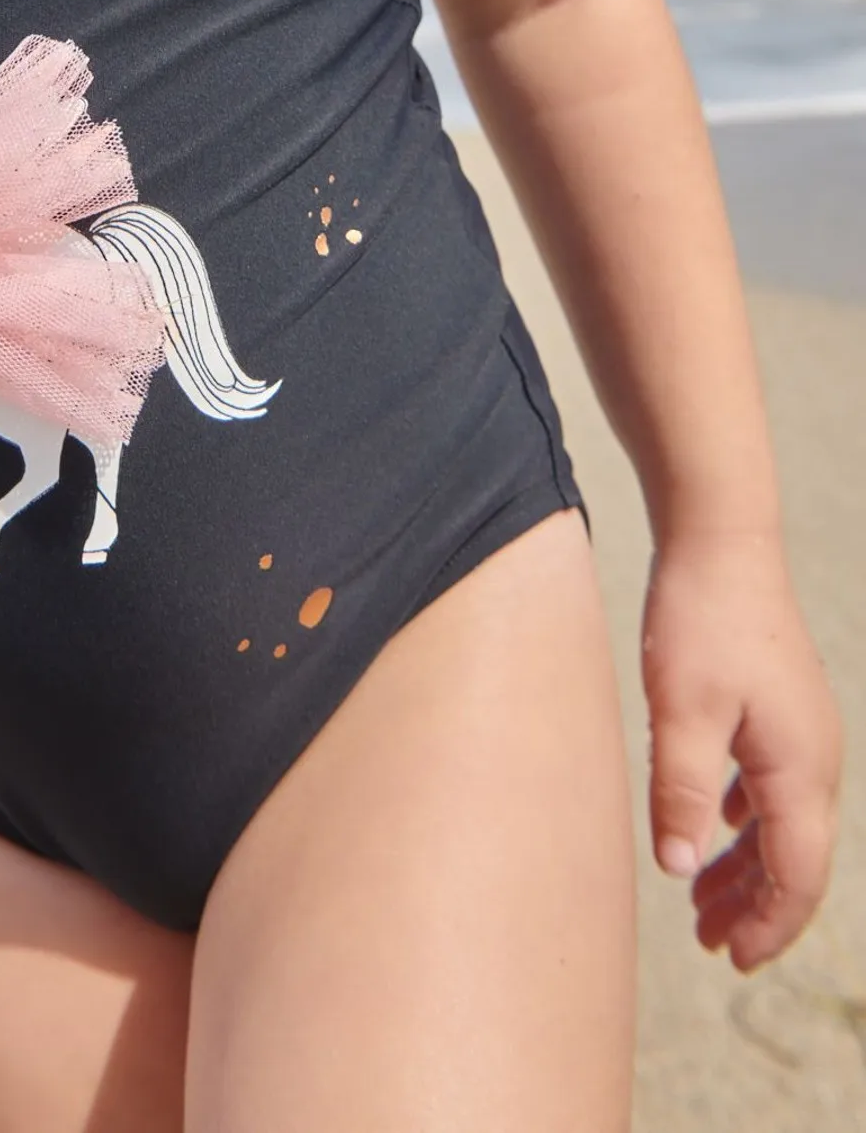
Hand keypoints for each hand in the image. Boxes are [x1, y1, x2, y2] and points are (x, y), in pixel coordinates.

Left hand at [642, 527, 842, 970]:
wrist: (720, 536)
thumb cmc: (699, 619)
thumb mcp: (680, 710)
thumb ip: (682, 793)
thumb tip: (680, 872)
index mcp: (800, 769)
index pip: (797, 876)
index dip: (769, 926)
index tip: (732, 959)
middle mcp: (815, 757)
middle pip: (796, 858)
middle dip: (756, 907)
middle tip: (707, 942)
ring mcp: (802, 730)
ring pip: (783, 823)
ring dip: (746, 865)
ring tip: (701, 899)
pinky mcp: (781, 707)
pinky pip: (773, 786)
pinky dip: (746, 820)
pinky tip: (714, 825)